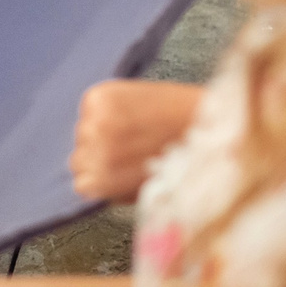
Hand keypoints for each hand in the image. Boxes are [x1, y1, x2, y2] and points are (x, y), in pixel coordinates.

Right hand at [68, 81, 204, 202]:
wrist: (208, 127)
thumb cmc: (181, 161)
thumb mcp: (141, 189)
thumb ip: (112, 186)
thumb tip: (95, 179)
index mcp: (99, 181)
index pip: (79, 180)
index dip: (102, 173)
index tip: (116, 168)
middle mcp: (93, 152)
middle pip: (78, 153)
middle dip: (98, 151)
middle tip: (127, 147)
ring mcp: (95, 121)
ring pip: (83, 128)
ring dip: (102, 126)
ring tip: (132, 127)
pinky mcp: (100, 97)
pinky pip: (90, 104)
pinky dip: (105, 104)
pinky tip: (130, 109)